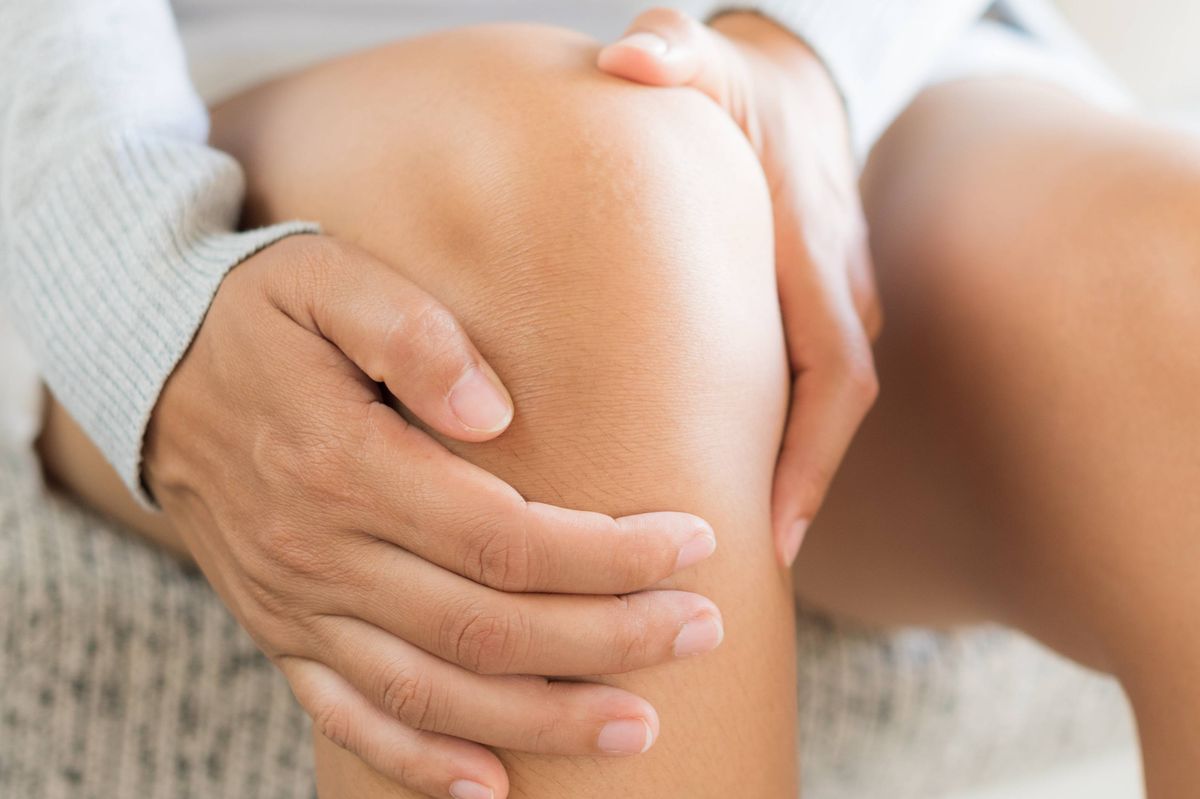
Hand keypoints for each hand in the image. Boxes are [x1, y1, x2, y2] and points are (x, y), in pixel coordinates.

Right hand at [144, 234, 722, 797]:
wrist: (151, 371)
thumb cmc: (261, 315)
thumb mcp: (328, 281)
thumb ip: (413, 335)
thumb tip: (498, 413)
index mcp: (345, 464)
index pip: (505, 537)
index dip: (608, 554)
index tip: (694, 544)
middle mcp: (320, 553)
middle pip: (487, 626)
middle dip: (608, 639)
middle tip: (702, 632)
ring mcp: (296, 607)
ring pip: (433, 692)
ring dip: (542, 720)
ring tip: (640, 728)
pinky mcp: (281, 634)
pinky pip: (349, 719)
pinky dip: (419, 763)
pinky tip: (492, 786)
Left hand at [599, 9, 882, 567]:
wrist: (796, 76)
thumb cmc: (740, 82)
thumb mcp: (706, 58)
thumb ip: (672, 55)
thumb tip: (627, 58)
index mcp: (816, 252)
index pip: (834, 378)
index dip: (810, 461)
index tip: (773, 533)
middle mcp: (839, 289)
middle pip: (831, 415)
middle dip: (793, 494)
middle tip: (735, 571)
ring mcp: (833, 302)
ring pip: (818, 409)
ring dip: (783, 474)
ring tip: (723, 544)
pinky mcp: (813, 309)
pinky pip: (804, 387)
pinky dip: (775, 438)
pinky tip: (723, 476)